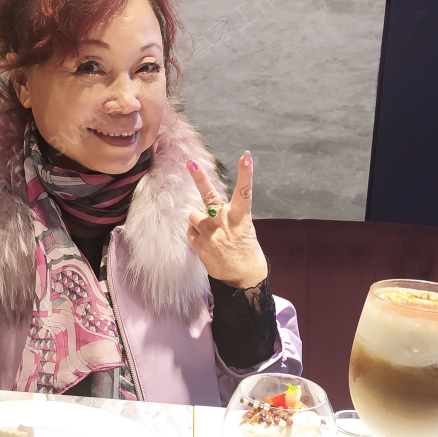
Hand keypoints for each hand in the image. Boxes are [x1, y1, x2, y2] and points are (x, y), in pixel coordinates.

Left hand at [185, 151, 267, 288]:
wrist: (243, 280)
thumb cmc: (247, 253)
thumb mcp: (244, 230)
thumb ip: (229, 217)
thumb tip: (213, 209)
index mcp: (240, 217)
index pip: (245, 191)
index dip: (246, 173)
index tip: (246, 156)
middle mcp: (223, 221)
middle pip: (209, 195)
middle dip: (199, 177)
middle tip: (190, 162)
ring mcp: (209, 232)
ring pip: (194, 215)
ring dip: (198, 220)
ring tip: (210, 233)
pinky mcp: (199, 244)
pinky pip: (190, 231)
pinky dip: (195, 234)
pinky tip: (206, 243)